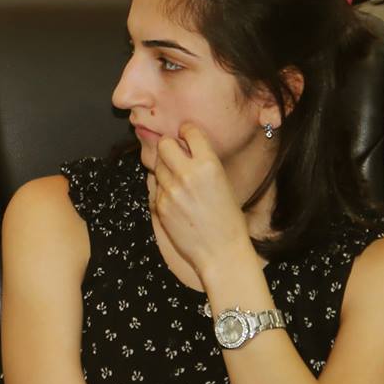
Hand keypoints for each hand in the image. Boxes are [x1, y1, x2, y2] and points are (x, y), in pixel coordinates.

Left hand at [150, 123, 254, 278]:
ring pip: (157, 165)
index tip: (186, 134)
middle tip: (176, 156)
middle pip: (164, 143)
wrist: (221, 251)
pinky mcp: (159, 204)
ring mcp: (171, 189)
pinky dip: (163, 190)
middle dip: (168, 147)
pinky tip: (177, 200)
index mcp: (209, 165)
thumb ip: (203, 163)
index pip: (189, 131)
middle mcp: (188, 173)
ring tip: (180, 183)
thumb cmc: (227, 218)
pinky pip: (155, 187)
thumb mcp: (223, 183)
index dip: (186, 132)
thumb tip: (185, 146)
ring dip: (165, 169)